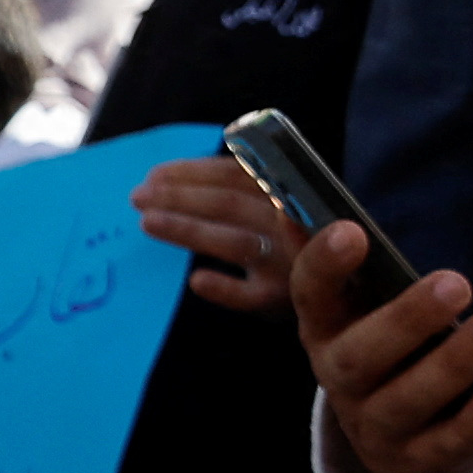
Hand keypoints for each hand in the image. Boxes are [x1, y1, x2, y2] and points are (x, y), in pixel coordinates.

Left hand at [133, 155, 302, 318]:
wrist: (334, 288)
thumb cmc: (293, 240)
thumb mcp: (280, 205)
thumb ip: (242, 188)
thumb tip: (166, 178)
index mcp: (287, 191)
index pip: (236, 174)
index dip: (193, 172)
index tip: (154, 174)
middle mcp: (290, 223)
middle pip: (229, 204)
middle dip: (180, 197)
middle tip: (138, 196)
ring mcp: (285, 262)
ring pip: (234, 242)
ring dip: (189, 230)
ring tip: (147, 222)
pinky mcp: (279, 300)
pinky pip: (248, 296)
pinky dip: (224, 288)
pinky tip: (196, 280)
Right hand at [294, 223, 472, 472]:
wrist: (398, 436)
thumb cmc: (386, 346)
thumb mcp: (361, 306)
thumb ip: (338, 262)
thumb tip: (292, 202)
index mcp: (324, 330)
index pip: (310, 296)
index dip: (324, 265)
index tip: (352, 231)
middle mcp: (340, 380)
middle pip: (360, 356)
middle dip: (406, 319)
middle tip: (456, 282)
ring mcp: (374, 427)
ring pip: (404, 402)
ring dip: (453, 364)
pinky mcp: (414, 462)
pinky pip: (441, 447)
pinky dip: (471, 425)